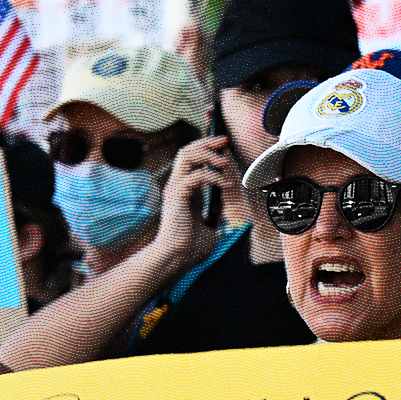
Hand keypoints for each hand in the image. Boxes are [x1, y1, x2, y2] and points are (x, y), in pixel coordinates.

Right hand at [147, 136, 236, 271]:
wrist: (178, 258)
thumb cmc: (190, 247)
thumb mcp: (209, 225)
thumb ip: (214, 211)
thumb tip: (223, 202)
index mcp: (183, 191)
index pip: (191, 159)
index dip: (206, 148)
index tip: (223, 146)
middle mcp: (176, 185)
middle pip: (187, 151)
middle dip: (207, 142)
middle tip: (224, 141)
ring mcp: (174, 188)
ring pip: (187, 156)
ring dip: (208, 154)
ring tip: (224, 161)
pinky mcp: (176, 195)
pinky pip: (196, 176)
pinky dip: (213, 176)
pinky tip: (226, 185)